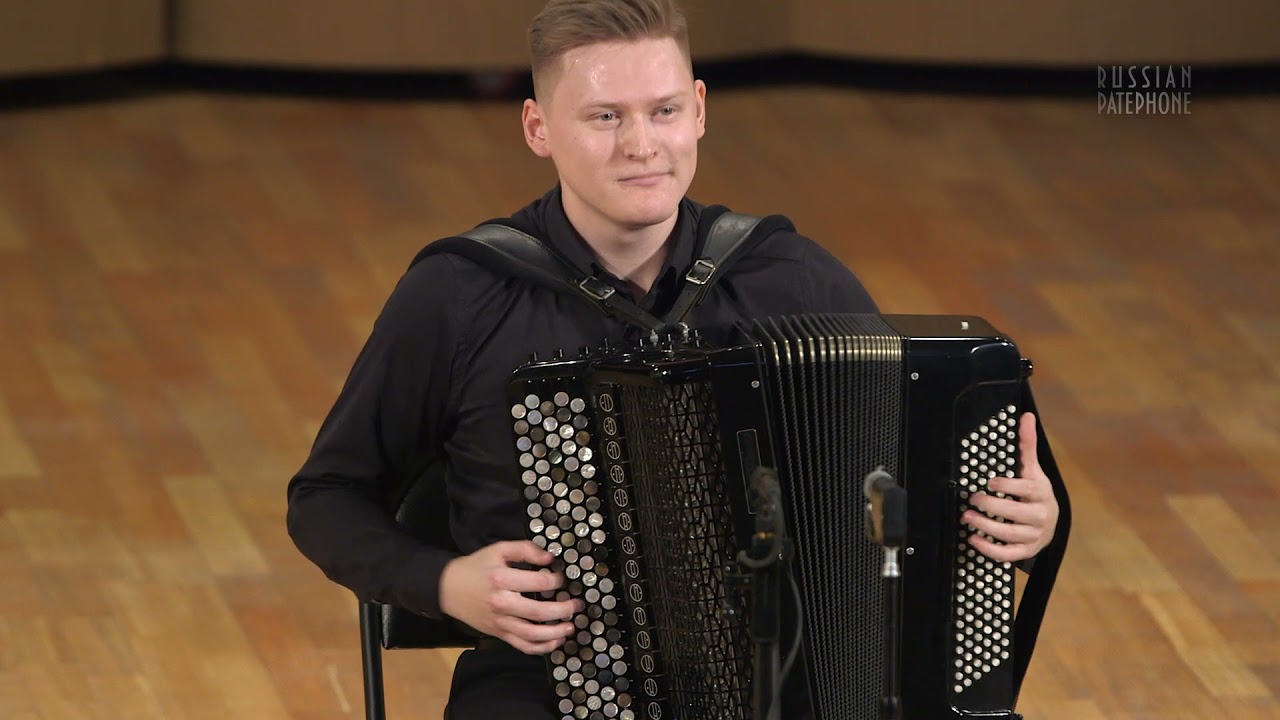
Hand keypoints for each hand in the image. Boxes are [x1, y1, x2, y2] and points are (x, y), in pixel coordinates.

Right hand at [438, 540, 582, 653]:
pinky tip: (555, 642)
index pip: (539, 582)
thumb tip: (549, 558)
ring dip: (556, 633)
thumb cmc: (476, 567)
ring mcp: (500, 622)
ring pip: (532, 634)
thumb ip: (525, 549)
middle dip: (564, 609)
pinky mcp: (499, 634)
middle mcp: (502, 604)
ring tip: (571, 626)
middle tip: (577, 605)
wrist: (449, 589)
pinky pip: (522, 645)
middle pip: (539, 612)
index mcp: (502, 580)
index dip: (557, 580)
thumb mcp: (499, 550)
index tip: (562, 579)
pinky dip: (541, 648)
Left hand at [963, 412, 1058, 563]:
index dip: (1008, 487)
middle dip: (990, 507)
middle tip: (971, 500)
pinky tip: (974, 539)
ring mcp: (1035, 535)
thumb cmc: (1036, 493)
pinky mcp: (1027, 550)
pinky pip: (1008, 554)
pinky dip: (990, 549)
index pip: (1026, 490)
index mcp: (1041, 493)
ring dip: (986, 527)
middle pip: (1015, 514)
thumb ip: (1027, 445)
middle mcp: (1040, 515)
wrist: (1052, 522)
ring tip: (967, 517)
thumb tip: (1026, 416)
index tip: (989, 482)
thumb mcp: (1033, 469)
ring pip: (1010, 534)